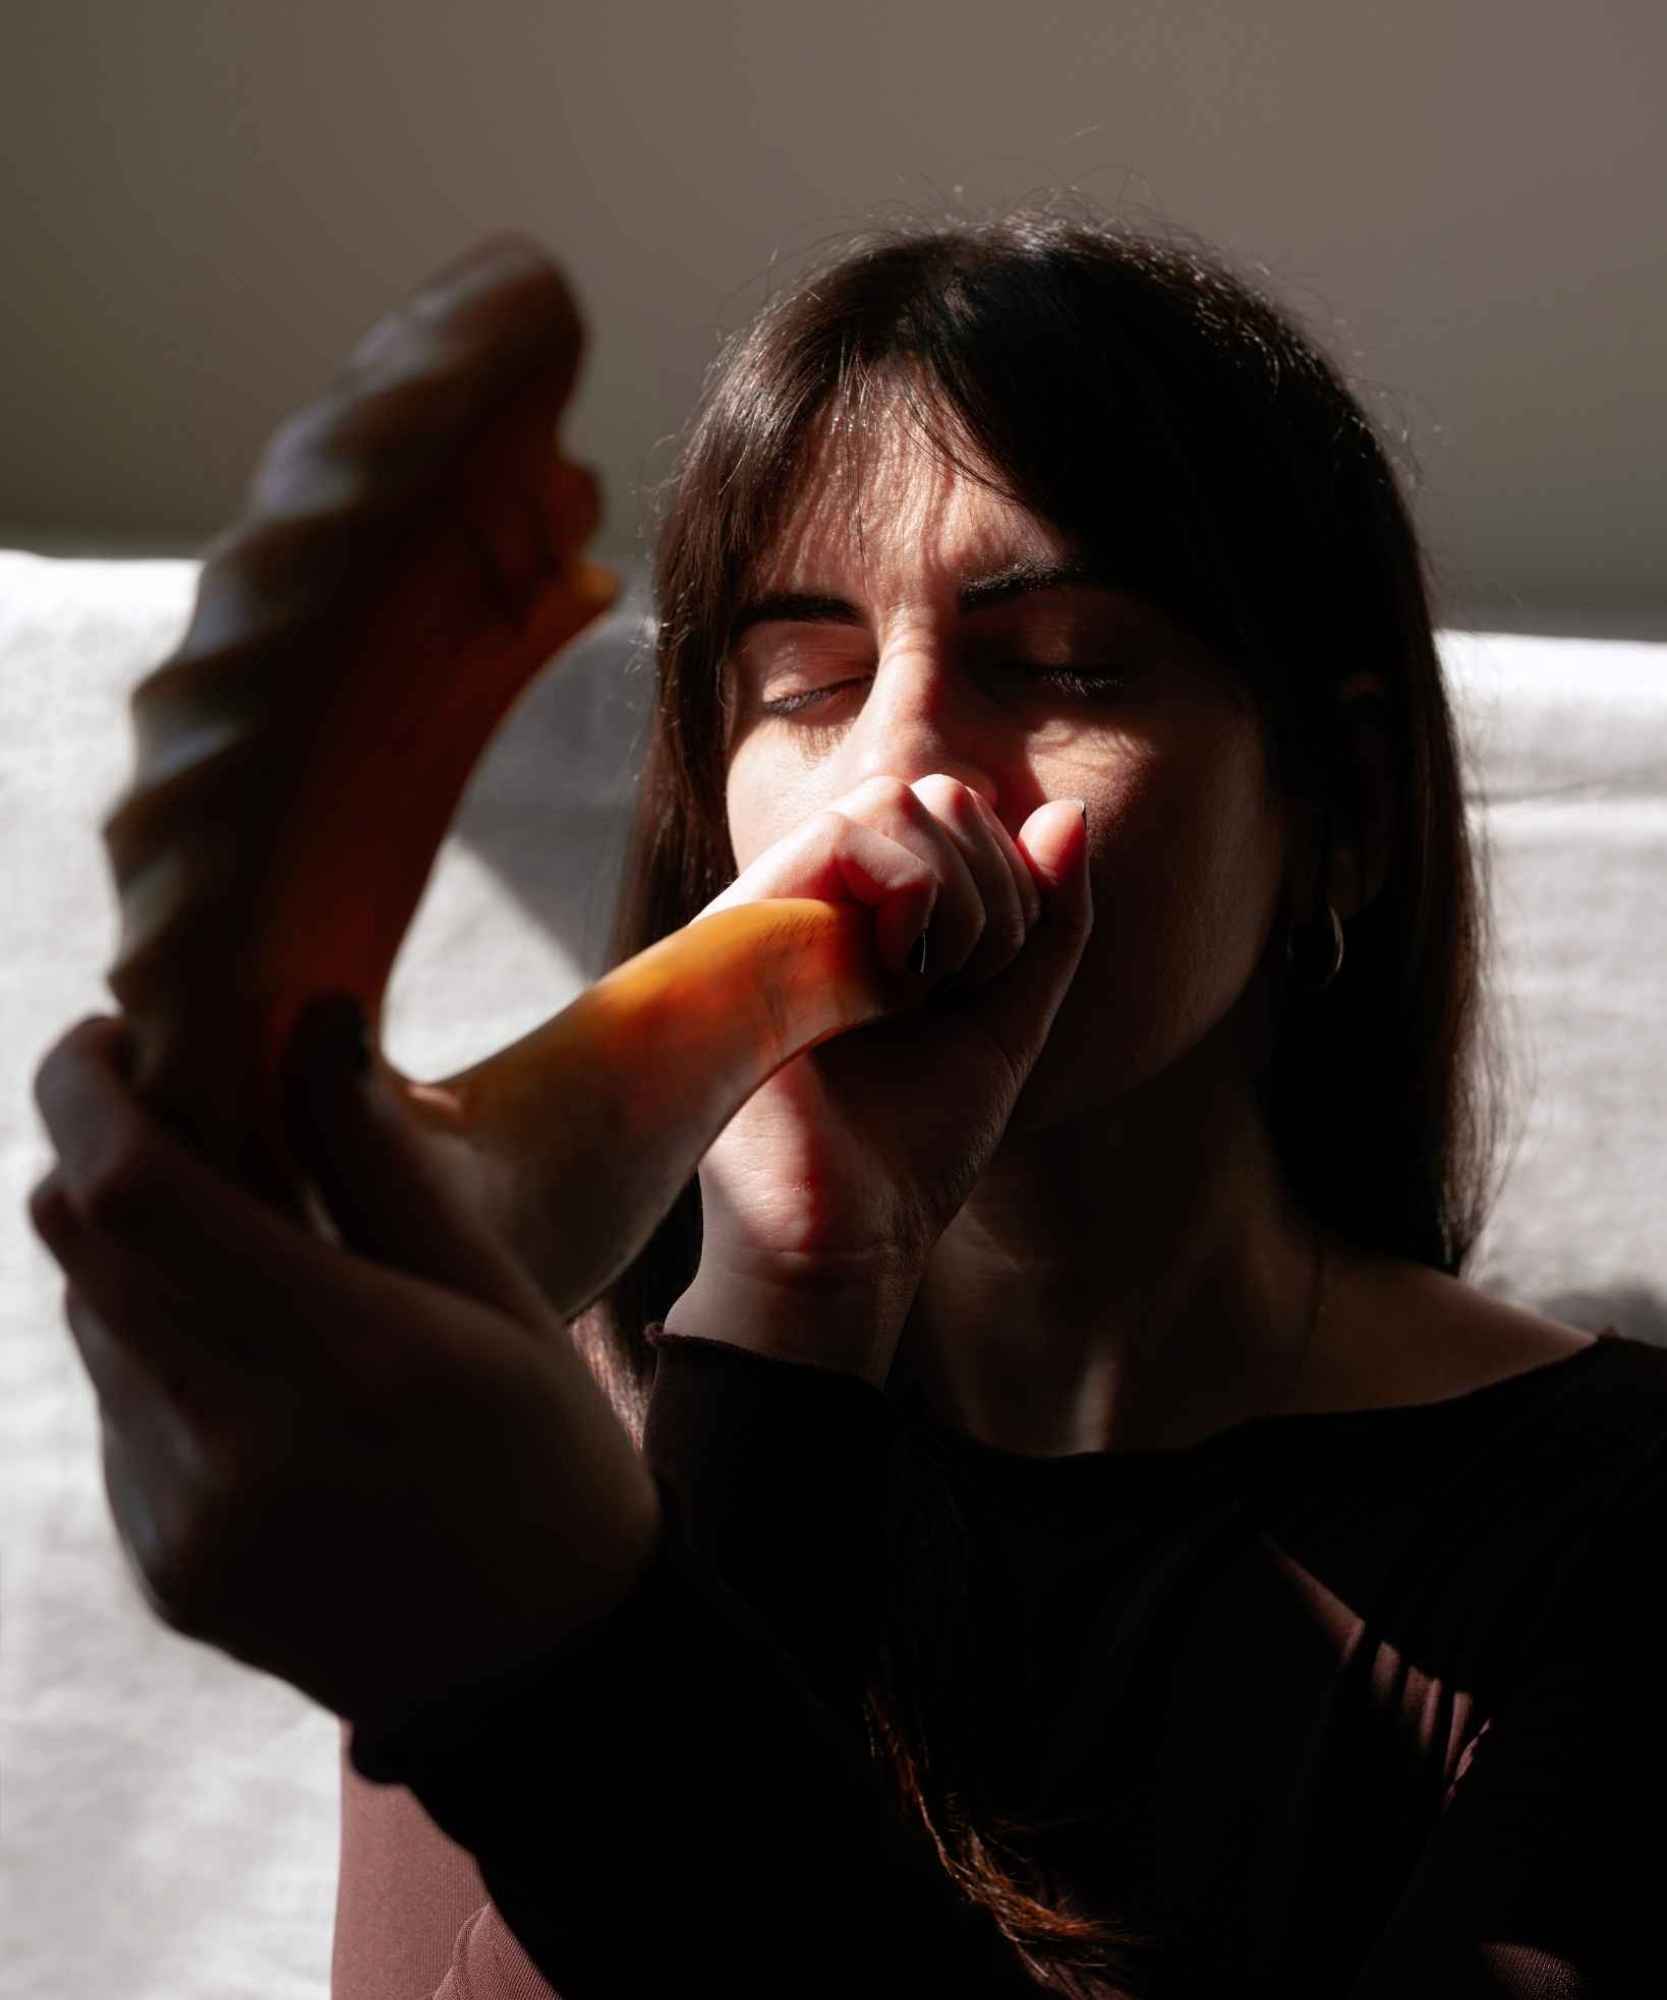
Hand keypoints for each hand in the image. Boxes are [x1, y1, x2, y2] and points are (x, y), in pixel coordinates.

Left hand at [26, 1008, 661, 1733]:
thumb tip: (307, 1019)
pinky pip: (113, 1412)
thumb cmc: (548, 1451)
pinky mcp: (161, 1567)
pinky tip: (252, 1364)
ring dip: (132, 1255)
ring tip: (238, 1247)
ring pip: (87, 1324)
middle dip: (96, 1153)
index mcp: (349, 1359)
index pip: (134, 1193)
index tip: (108, 1034)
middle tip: (170, 1112)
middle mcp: (238, 1447)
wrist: (541, 1669)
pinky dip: (153, 1352)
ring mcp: (184, 1522)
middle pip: (77, 1246)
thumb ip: (383, 1160)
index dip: (86, 1090)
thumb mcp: (501, 1292)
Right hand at [666, 775, 1091, 1382]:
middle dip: (995, 884)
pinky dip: (913, 889)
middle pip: (933, 793)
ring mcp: (782, 905)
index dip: (1010, 879)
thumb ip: (1047, 923)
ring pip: (894, 797)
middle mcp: (820, 899)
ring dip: (960, 890)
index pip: (956, 816)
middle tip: (970, 982)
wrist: (845, 1237)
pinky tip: (897, 975)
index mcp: (870, 917)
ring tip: (930, 983)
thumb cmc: (911, 1148)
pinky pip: (848, 830)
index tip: (994, 977)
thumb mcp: (1008, 1022)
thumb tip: (1068, 811)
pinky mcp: (750, 923)